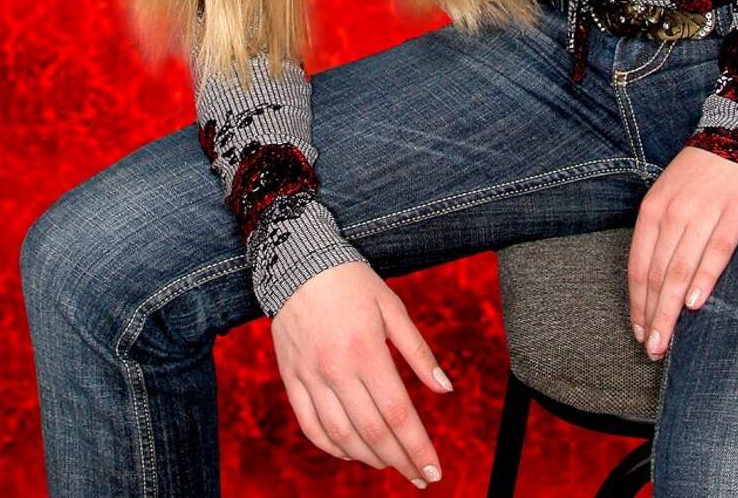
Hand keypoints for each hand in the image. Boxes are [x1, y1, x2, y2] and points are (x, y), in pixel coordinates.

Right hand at [271, 261, 452, 487]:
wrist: (297, 262)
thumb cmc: (352, 282)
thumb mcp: (392, 307)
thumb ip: (418, 352)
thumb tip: (446, 390)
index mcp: (366, 351)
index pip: (398, 414)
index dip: (418, 448)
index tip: (434, 471)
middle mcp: (336, 369)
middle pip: (373, 432)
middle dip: (401, 461)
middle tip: (419, 477)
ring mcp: (310, 376)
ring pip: (341, 435)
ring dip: (369, 457)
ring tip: (390, 464)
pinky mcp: (291, 378)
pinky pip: (310, 426)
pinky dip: (331, 447)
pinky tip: (351, 452)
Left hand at [628, 144, 737, 359]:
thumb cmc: (700, 173)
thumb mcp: (669, 197)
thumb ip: (662, 235)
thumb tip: (655, 282)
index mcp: (652, 210)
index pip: (639, 266)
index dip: (637, 302)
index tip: (637, 330)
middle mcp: (672, 214)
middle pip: (657, 275)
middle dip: (651, 316)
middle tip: (651, 348)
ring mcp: (701, 215)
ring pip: (680, 271)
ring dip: (671, 311)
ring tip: (666, 341)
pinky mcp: (732, 216)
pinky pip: (714, 253)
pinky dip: (703, 279)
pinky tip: (696, 305)